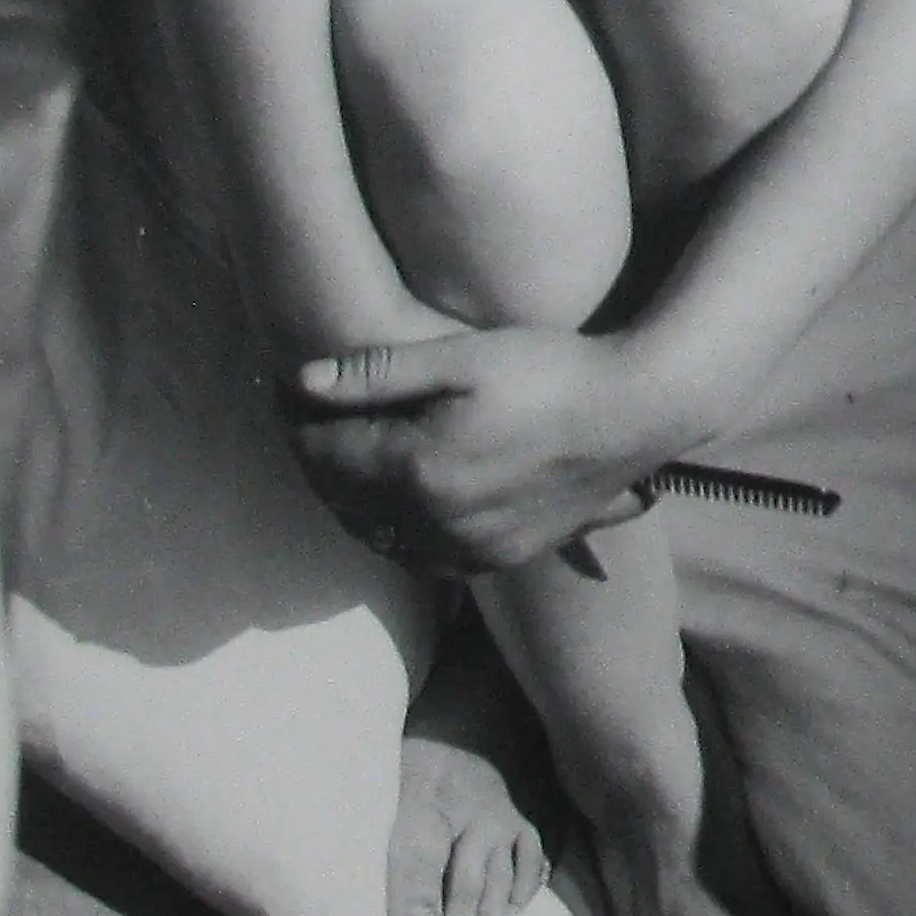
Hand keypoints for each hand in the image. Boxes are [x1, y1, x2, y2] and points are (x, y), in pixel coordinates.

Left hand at [285, 326, 670, 575]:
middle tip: (304, 418)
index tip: (282, 390)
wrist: (634, 414)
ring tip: (344, 453)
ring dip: (349, 498)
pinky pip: (420, 558)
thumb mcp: (461, 357)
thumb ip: (377, 374)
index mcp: (418, 469)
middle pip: (342, 499)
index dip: (295, 420)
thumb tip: (302, 381)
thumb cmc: (549, 371)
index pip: (325, 454)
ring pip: (376, 536)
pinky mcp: (497, 558)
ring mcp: (468, 549)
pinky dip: (393, 530)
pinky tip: (398, 498)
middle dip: (314, 459)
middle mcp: (435, 522)